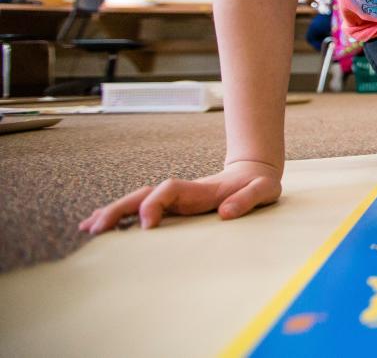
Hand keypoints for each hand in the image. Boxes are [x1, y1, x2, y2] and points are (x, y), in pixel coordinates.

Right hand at [77, 160, 281, 233]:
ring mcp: (175, 199)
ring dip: (113, 212)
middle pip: (143, 194)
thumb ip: (248, 198)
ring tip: (88, 227)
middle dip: (120, 209)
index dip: (155, 204)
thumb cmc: (259, 184)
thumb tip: (226, 213)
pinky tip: (101, 225)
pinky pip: (142, 210)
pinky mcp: (174, 207)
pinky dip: (121, 217)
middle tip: (97, 228)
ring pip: (138, 201)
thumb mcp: (263, 190)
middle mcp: (182, 192)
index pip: (168, 190)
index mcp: (200, 189)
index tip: (147, 225)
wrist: (254, 173)